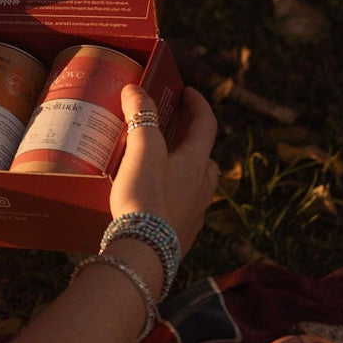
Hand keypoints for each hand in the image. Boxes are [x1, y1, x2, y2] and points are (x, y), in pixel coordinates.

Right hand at [109, 85, 219, 253]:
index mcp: (197, 161)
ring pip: (196, 184)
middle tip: (172, 131)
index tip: (187, 93)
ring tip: (160, 167)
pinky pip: (183, 207)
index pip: (206, 124)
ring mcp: (194, 212)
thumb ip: (141, 116)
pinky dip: (172, 196)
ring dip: (184, 170)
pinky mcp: (182, 234)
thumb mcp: (142, 149)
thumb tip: (136, 90)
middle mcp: (202, 186)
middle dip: (191, 140)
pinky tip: (154, 201)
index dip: (198, 104)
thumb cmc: (145, 197)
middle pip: (204, 156)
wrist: (144, 252)